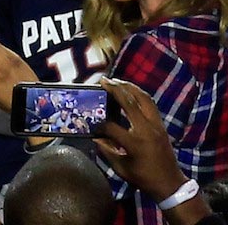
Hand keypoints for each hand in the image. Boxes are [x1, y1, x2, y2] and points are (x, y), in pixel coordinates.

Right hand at [93, 77, 186, 200]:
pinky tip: (130, 91)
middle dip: (115, 89)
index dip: (100, 127)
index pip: (112, 127)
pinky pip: (150, 102)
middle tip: (104, 81)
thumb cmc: (144, 179)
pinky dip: (139, 94)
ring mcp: (156, 124)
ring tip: (116, 81)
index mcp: (134, 143)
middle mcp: (146, 129)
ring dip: (129, 87)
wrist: (170, 183)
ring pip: (143, 97)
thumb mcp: (122, 169)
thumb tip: (96, 137)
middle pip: (129, 101)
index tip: (94, 128)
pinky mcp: (161, 123)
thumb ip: (107, 151)